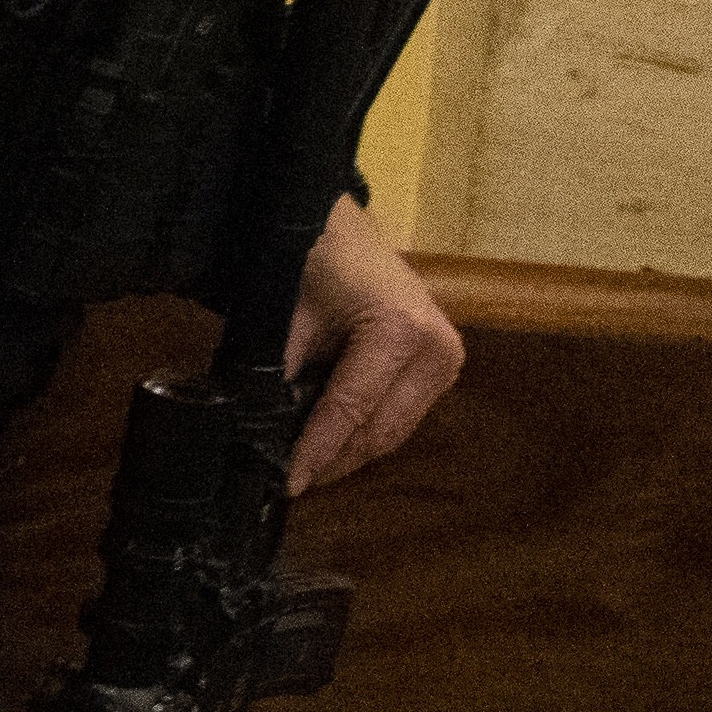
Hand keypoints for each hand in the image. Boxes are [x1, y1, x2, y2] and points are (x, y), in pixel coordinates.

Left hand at [287, 197, 461, 494]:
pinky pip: (401, 415)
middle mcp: (436, 350)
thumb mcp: (288, 319)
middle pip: (381, 431)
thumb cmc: (312, 261)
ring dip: (351, 453)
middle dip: (335, 461)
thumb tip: (265, 433)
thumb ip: (282, 376)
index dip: (316, 451)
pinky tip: (332, 443)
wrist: (340, 227)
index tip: (286, 483)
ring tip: (308, 468)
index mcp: (401, 332)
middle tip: (290, 481)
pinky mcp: (442, 366)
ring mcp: (446, 359)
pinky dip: (366, 432)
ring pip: (394, 431)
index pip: (351, 410)